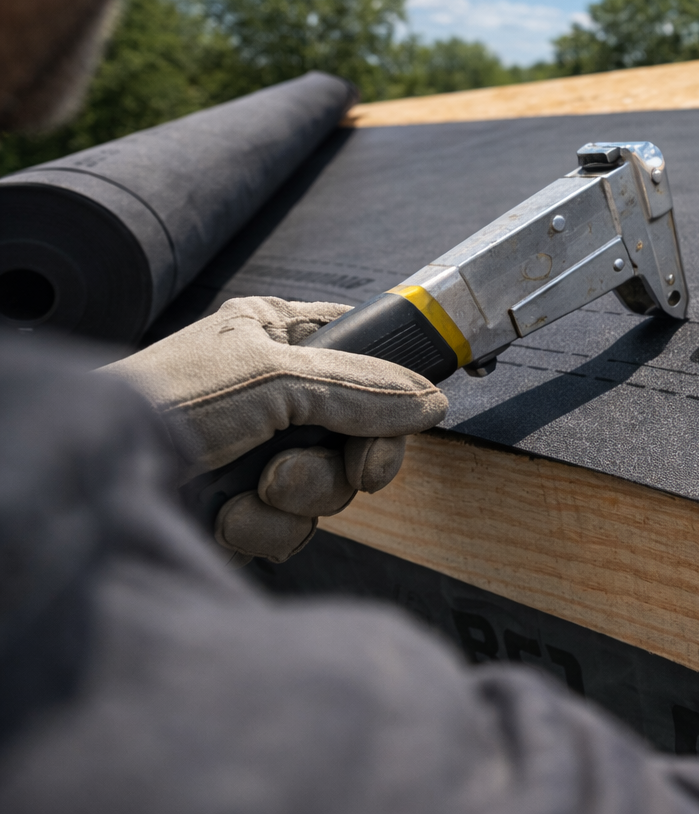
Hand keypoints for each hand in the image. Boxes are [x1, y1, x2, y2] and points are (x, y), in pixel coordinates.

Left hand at [103, 297, 448, 562]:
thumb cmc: (164, 403)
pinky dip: (265, 528)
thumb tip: (433, 401)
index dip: (391, 390)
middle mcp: (274, 394)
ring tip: (256, 487)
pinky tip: (227, 514)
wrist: (97, 483)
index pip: (365, 355)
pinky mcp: (243, 508)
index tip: (404, 418)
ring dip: (300, 497)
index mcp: (278, 337)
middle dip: (344, 460)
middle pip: (363, 433)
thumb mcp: (274, 378)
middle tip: (343, 467)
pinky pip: (294, 528)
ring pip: (332, 487)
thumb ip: (360, 388)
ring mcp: (260, 453)